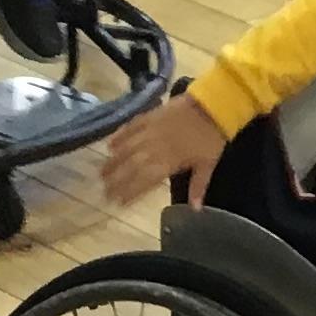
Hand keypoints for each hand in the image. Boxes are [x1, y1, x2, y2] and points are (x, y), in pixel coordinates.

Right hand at [103, 93, 225, 204]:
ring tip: (101, 173)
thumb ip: (198, 186)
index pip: (145, 180)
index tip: (118, 202)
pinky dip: (119, 136)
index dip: (130, 192)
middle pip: (131, 166)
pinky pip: (130, 127)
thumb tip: (196, 209)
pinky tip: (109, 145)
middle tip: (104, 191)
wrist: (213, 105)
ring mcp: (151, 130)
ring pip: (127, 148)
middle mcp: (156, 147)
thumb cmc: (212, 137)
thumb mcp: (208, 164)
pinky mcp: (150, 115)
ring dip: (113, 161)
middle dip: (117, 180)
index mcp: (170, 162)